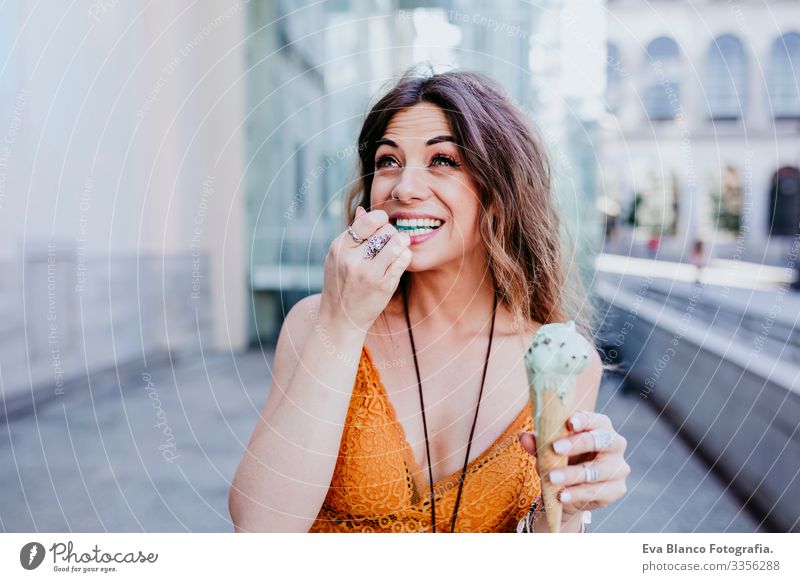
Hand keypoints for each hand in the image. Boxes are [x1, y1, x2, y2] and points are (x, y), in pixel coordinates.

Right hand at [319, 206, 410, 332]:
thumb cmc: (340, 284)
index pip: (366, 222)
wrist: (340, 318)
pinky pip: (403, 260)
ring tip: (398, 246)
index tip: (382, 223)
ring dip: (401, 242)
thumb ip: (351, 234)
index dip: (379, 219)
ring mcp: (369, 274)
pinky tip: (399, 259)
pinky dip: (404, 256)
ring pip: (396, 243)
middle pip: (384, 231)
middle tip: (388, 240)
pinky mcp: (384, 285)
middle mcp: (352, 260)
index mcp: (339, 248)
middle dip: (390, 232)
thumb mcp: (337, 257)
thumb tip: (362, 210)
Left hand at [518, 410, 628, 519]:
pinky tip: (562, 495)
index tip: (569, 423)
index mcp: (600, 427)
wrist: (568, 490)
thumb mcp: (548, 450)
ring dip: (572, 474)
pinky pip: (597, 492)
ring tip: (552, 478)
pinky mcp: (617, 489)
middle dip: (578, 444)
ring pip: (596, 470)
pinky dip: (577, 494)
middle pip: (602, 440)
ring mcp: (619, 468)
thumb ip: (538, 443)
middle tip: (555, 448)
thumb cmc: (562, 459)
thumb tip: (523, 437)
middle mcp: (615, 444)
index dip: (583, 420)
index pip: (596, 420)